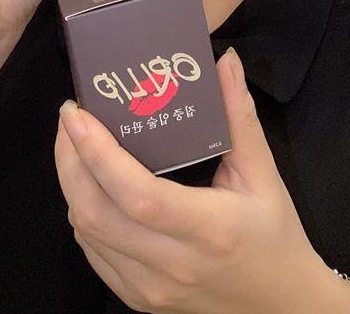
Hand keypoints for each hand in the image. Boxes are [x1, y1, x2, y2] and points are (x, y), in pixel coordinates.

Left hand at [55, 45, 324, 313]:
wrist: (279, 305)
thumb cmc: (273, 234)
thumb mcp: (264, 173)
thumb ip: (239, 115)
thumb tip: (226, 60)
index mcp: (208, 229)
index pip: (138, 194)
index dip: (99, 154)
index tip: (77, 113)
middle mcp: (172, 265)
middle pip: (97, 213)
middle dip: (70, 160)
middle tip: (71, 117)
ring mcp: (150, 289)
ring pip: (87, 233)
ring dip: (71, 183)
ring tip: (75, 142)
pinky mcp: (137, 299)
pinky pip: (93, 252)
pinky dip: (83, 213)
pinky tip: (90, 183)